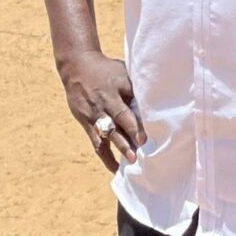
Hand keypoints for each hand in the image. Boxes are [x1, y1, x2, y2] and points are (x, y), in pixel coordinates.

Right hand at [58, 50, 143, 172]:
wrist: (77, 67)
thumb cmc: (107, 70)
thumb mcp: (122, 71)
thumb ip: (136, 86)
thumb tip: (159, 99)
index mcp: (117, 86)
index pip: (129, 102)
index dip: (137, 117)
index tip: (147, 131)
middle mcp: (106, 100)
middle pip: (119, 117)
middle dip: (130, 133)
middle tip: (142, 146)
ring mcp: (95, 113)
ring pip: (108, 132)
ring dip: (119, 146)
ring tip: (131, 160)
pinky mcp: (87, 123)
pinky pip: (96, 142)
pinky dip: (106, 156)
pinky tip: (116, 168)